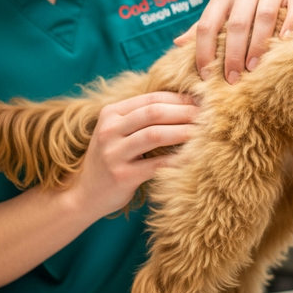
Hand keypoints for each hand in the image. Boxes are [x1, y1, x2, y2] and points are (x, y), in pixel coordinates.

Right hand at [66, 92, 197, 216]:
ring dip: (183, 132)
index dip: (179, 99)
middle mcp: (109, 130)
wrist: (84, 194)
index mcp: (110, 113)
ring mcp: (113, 153)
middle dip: (184, 112)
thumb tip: (185, 103)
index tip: (201, 102)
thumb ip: (142, 118)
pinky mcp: (121, 175)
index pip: (150, 98)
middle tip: (208, 116)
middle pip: (154, 112)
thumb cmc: (111, 159)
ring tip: (204, 133)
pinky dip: (177, 159)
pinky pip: (156, 164)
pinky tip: (193, 157)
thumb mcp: (118, 132)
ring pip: (155, 134)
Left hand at [174, 0, 292, 82]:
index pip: (208, 24)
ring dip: (258, 45)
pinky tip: (286, 42)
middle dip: (232, 54)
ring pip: (263, 17)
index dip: (204, 51)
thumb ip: (207, 25)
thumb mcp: (228, 7)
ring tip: (254, 68)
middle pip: (236, 24)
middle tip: (232, 79)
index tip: (206, 76)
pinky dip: (289, 24)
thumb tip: (178, 45)